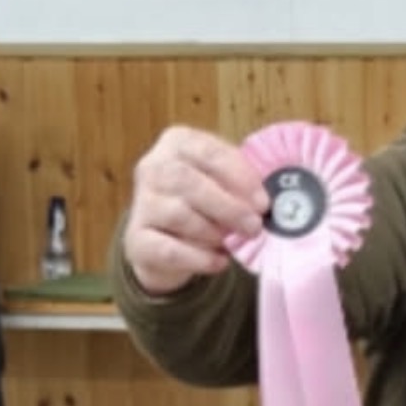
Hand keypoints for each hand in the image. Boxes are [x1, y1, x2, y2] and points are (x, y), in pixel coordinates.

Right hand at [123, 126, 269, 296]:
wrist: (165, 242)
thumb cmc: (204, 205)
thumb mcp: (222, 184)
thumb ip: (241, 184)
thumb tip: (267, 203)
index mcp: (178, 143)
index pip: (209, 152)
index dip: (239, 177)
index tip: (263, 202)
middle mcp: (153, 168)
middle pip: (189, 182)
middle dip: (228, 207)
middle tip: (254, 226)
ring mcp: (142, 204)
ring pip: (180, 216)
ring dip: (214, 233)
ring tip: (232, 243)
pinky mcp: (138, 240)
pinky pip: (171, 250)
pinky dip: (200, 259)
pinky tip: (219, 262)